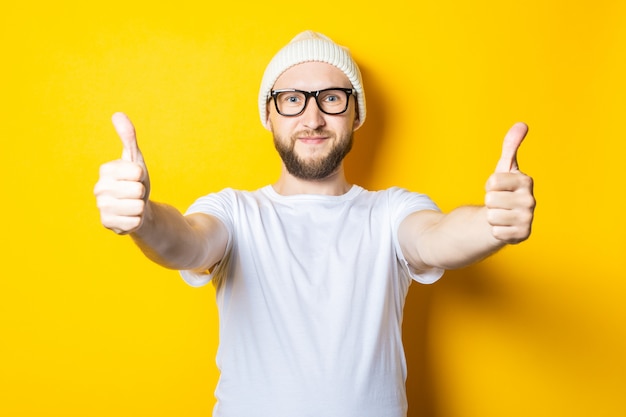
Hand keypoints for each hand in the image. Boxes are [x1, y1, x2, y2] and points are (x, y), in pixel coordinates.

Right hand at [94, 113, 150, 233]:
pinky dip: (137, 220)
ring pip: (137, 206)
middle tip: (134, 193)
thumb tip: (118, 114)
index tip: (135, 178)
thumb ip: (128, 137)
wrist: (136, 208)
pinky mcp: (108, 224)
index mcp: (106, 170)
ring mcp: (102, 208)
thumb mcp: (135, 158)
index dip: (141, 176)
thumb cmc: (135, 181)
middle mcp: (99, 189)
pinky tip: (130, 217)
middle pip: (137, 190)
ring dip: (139, 207)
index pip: (137, 172)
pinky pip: (134, 222)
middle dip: (141, 193)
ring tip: (132, 204)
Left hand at [485, 122, 534, 243]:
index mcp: (526, 181)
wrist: (505, 217)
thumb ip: (511, 146)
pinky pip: (495, 232)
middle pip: (490, 200)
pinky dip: (495, 230)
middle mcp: (531, 200)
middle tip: (499, 202)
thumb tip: (521, 124)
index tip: (498, 187)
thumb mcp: (505, 168)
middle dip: (489, 202)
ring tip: (501, 214)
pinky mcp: (522, 236)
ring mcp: (528, 219)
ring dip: (492, 216)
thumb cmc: (504, 190)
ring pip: (491, 216)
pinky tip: (504, 226)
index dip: (489, 185)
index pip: (492, 182)